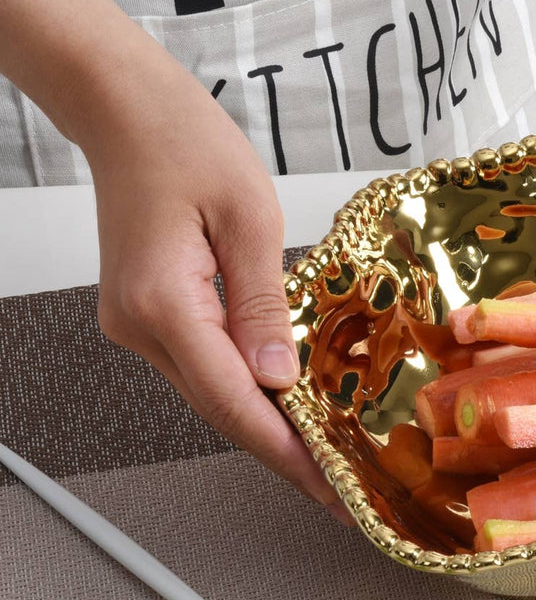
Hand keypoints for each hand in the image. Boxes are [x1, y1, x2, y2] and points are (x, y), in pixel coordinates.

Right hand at [0, 0, 339, 519]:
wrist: (126, 109)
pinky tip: (290, 402)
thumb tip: (278, 379)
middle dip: (286, 454)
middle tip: (344, 488)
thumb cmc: (185, 141)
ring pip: (213, 394)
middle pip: (222, 412)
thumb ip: (263, 304)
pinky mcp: (149, 313)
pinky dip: (249, 390)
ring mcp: (138, 324)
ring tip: (330, 453)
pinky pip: (205, 365)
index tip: (330, 490)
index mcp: (165, 305)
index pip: (235, 403)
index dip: (287, 454)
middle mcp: (141, 327)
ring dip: (269, 426)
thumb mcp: (248, 217)